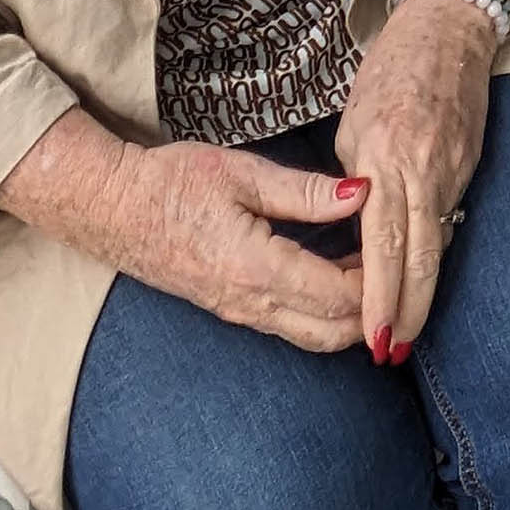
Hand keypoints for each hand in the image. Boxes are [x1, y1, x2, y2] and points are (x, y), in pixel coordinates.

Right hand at [0, 110, 368, 352]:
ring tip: (370, 267)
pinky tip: (334, 272)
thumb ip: (305, 192)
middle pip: (333, 332)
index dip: (378, 280)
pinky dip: (323, 312)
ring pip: (312, 336)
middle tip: (394, 265)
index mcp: (257, 268)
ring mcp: (239, 313)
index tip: (399, 247)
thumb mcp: (241, 173)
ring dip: (348, 314)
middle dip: (372, 308)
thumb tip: (361, 194)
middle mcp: (250, 303)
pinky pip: (290, 326)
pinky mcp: (231, 310)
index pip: (338, 296)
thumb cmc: (171, 182)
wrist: (109, 207)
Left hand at [336, 0, 500, 363]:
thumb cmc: (389, 72)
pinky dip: (433, 253)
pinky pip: (449, 218)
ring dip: (421, 292)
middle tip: (392, 353)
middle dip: (406, 312)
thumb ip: (358, 181)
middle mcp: (424, 168)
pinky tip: (420, 281)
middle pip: (420, 258)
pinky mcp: (471, 164)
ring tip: (404, 332)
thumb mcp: (355, 124)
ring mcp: (453, 168)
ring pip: (438, 245)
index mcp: (386, 157)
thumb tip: (361, 227)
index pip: (383, 244)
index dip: (380, 296)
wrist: (448, 29)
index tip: (372, 336)